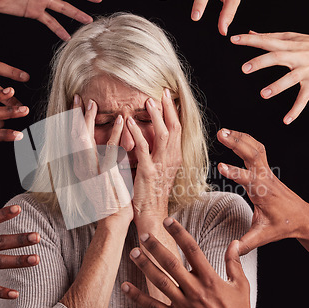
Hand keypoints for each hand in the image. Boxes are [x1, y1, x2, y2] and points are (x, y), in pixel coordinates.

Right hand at [71, 95, 132, 224]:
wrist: (114, 219)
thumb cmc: (111, 198)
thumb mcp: (101, 176)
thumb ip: (102, 160)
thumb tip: (106, 145)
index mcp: (81, 168)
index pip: (74, 140)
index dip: (74, 122)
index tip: (76, 105)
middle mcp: (82, 168)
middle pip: (75, 137)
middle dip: (76, 116)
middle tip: (79, 99)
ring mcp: (93, 171)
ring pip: (87, 141)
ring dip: (90, 121)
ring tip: (94, 104)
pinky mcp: (107, 175)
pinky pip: (111, 150)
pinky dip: (116, 133)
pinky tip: (121, 120)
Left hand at [121, 218, 254, 307]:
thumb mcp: (240, 284)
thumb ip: (234, 261)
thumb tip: (234, 242)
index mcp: (210, 278)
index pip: (192, 250)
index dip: (179, 233)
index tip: (168, 221)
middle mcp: (195, 290)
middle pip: (171, 264)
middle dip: (156, 248)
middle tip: (144, 235)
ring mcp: (184, 306)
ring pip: (161, 282)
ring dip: (145, 266)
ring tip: (133, 253)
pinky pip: (154, 307)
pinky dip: (138, 297)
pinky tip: (125, 287)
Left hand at [127, 90, 181, 222]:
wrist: (152, 215)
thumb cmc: (153, 193)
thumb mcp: (160, 169)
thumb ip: (159, 153)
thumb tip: (155, 137)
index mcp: (174, 157)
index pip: (177, 129)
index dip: (173, 112)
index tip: (168, 97)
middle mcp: (171, 159)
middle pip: (174, 127)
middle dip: (168, 108)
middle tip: (161, 92)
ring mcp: (161, 165)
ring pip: (163, 134)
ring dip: (156, 116)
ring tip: (148, 101)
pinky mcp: (148, 172)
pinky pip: (144, 149)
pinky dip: (138, 134)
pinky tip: (130, 122)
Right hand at [217, 129, 308, 253]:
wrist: (301, 217)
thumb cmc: (282, 225)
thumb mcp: (264, 236)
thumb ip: (246, 243)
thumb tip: (231, 250)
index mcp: (262, 192)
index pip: (247, 179)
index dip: (234, 173)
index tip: (220, 166)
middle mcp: (264, 178)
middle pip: (252, 153)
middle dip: (237, 142)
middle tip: (220, 133)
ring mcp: (266, 172)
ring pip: (255, 147)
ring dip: (240, 137)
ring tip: (223, 131)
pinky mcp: (265, 170)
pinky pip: (257, 149)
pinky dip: (246, 140)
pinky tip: (235, 137)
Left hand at [231, 31, 308, 123]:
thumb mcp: (294, 37)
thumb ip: (272, 36)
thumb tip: (251, 32)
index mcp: (289, 44)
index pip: (267, 40)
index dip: (250, 40)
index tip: (233, 39)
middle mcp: (297, 55)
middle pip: (278, 56)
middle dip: (261, 62)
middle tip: (244, 68)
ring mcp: (306, 70)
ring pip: (291, 78)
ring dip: (278, 85)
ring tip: (264, 94)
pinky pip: (304, 98)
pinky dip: (296, 110)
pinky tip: (286, 120)